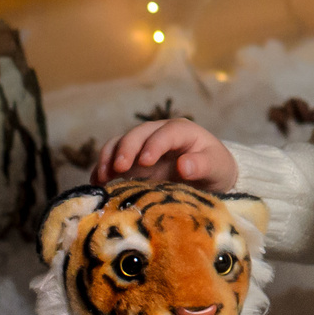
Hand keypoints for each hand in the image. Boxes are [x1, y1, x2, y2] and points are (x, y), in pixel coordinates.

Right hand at [93, 119, 238, 190]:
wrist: (208, 175)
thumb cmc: (214, 168)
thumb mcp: (216, 167)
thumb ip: (203, 165)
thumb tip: (184, 165)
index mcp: (182, 131)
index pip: (166, 133)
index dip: (154, 145)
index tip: (145, 162)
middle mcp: (159, 133)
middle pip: (138, 133)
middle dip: (126, 149)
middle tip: (118, 168)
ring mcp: (143, 144)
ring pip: (121, 142)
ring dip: (109, 157)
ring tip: (102, 177)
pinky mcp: (132, 159)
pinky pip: (113, 157)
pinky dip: (103, 168)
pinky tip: (97, 183)